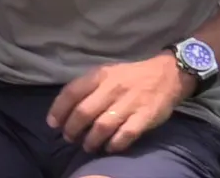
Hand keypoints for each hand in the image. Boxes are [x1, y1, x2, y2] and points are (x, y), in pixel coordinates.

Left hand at [46, 52, 195, 154]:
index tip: (53, 124)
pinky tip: (109, 147)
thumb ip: (86, 87)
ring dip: (91, 140)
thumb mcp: (106, 73)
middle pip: (84, 113)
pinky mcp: (145, 116)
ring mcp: (129, 103)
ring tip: (87, 146)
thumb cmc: (129, 77)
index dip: (58, 110)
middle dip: (72, 129)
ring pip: (102, 126)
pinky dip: (114, 144)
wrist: (167, 74)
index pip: (71, 92)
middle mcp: (112, 88)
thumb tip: (64, 109)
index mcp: (100, 75)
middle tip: (70, 138)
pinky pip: (125, 135)